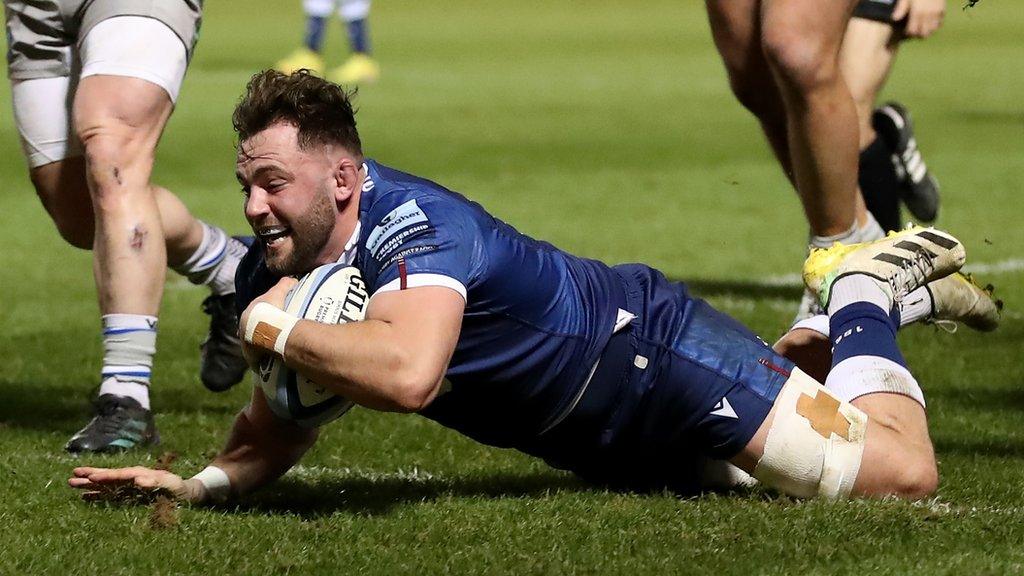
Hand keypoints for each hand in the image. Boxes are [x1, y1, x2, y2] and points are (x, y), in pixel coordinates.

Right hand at [68, 466, 203, 503]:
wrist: (186, 493)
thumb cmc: (179, 488)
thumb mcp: (170, 484)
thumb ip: (155, 481)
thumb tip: (138, 479)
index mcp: (140, 473)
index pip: (120, 474)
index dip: (106, 476)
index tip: (91, 477)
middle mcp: (132, 477)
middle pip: (108, 476)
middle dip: (91, 475)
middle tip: (72, 474)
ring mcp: (128, 486)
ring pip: (105, 484)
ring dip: (89, 484)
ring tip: (71, 482)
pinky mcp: (127, 495)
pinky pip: (109, 495)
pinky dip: (96, 495)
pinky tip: (84, 497)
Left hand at [239, 276, 298, 367]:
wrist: (267, 330)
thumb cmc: (271, 309)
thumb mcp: (279, 292)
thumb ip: (285, 284)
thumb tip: (293, 280)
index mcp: (248, 313)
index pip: (255, 313)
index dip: (264, 314)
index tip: (273, 316)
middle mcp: (243, 329)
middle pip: (253, 330)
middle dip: (262, 331)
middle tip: (276, 332)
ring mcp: (247, 344)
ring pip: (255, 344)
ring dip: (264, 345)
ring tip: (278, 347)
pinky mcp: (252, 357)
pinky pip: (260, 357)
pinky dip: (266, 357)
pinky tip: (275, 358)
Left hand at [893, 0, 944, 37]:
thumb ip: (901, 7)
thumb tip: (895, 19)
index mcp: (917, 12)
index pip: (913, 31)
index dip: (909, 33)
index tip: (906, 30)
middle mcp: (928, 15)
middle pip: (923, 34)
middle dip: (918, 34)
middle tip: (914, 30)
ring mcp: (937, 13)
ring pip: (933, 30)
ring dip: (927, 31)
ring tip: (922, 27)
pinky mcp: (943, 10)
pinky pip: (940, 23)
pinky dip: (935, 25)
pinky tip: (930, 22)